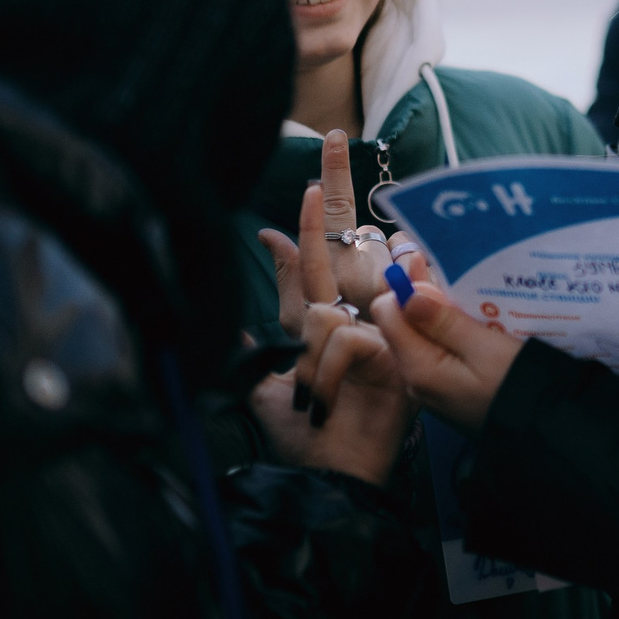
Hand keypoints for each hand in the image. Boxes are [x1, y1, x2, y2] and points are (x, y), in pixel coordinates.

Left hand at [256, 164, 412, 484]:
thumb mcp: (266, 387)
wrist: (330, 475)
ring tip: (311, 399)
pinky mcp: (389, 355)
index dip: (313, 220)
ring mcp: (377, 335)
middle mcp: (356, 320)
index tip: (306, 181)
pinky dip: (324, 373)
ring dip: (306, 361)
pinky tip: (329, 400)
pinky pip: (341, 338)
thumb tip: (229, 331)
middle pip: (339, 255)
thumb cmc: (305, 438)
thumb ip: (254, 351)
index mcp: (328, 324)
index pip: (320, 262)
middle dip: (331, 197)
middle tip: (328, 143)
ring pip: (323, 311)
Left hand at [368, 235, 523, 432]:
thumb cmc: (518, 386)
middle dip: (421, 297)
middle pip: (401, 323)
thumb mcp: (485, 347)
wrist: (539, 429)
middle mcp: (414, 378)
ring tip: (465, 295)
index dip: (406, 287)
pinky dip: (448, 332)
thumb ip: (443, 321)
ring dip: (438, 313)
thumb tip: (408, 292)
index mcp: (418, 367)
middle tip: (452, 275)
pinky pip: (435, 350)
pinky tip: (470, 322)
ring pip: (419, 336)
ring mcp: (429, 385)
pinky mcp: (444, 387)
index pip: (386, 312)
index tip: (435, 272)